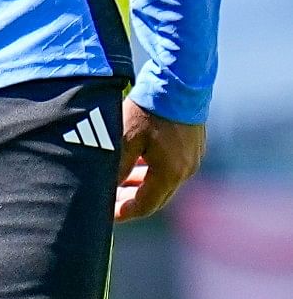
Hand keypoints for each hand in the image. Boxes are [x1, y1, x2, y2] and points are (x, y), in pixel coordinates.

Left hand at [116, 104, 203, 221]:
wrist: (179, 83)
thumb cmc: (148, 111)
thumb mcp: (124, 140)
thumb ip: (116, 169)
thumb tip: (105, 191)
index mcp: (170, 173)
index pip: (147, 205)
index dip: (125, 212)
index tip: (107, 215)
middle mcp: (186, 170)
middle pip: (157, 196)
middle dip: (132, 200)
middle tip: (109, 200)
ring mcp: (193, 158)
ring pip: (164, 181)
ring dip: (141, 184)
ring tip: (119, 181)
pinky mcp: (193, 146)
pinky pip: (171, 167)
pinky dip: (152, 171)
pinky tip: (136, 163)